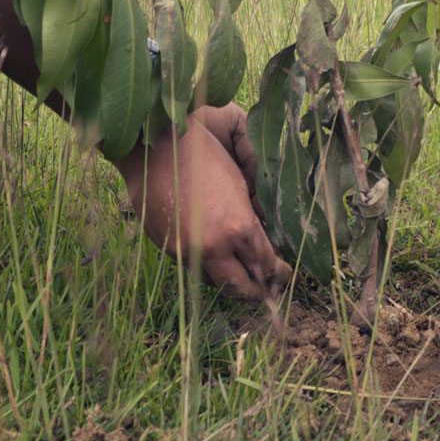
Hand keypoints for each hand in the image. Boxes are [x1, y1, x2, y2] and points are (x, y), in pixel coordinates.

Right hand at [121, 110, 291, 301]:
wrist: (153, 148)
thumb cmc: (203, 156)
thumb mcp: (238, 184)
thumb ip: (252, 221)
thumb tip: (266, 246)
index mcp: (236, 227)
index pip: (265, 264)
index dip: (278, 272)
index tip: (286, 273)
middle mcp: (212, 246)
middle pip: (240, 287)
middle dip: (256, 292)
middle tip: (268, 290)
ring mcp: (186, 251)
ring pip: (214, 282)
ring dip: (230, 281)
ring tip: (243, 275)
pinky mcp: (167, 248)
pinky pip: (193, 267)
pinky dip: (208, 267)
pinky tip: (216, 256)